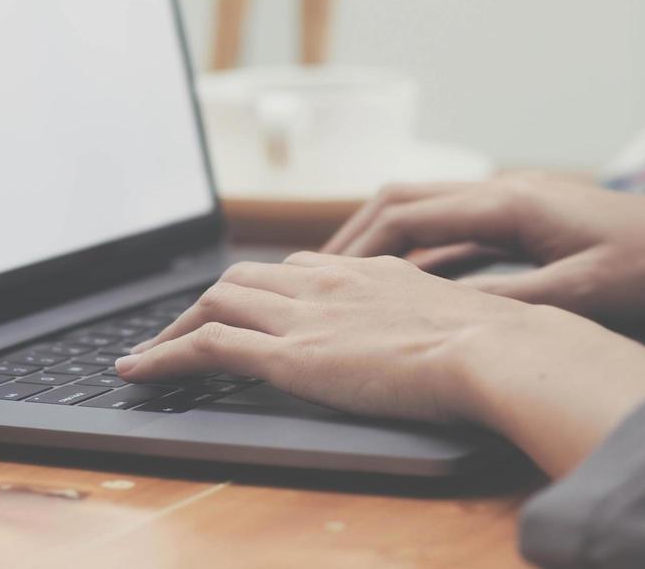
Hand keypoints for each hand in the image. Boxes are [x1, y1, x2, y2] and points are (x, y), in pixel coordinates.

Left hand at [116, 252, 644, 436]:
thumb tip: (459, 343)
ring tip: (147, 358)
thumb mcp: (471, 322)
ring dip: (172, 329)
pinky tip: (136, 374)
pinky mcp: (290, 353)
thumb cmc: (508, 347)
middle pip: (247, 277)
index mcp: (374, 273)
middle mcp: (332, 283)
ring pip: (214, 303)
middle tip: (183, 331)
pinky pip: (205, 346)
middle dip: (209, 301)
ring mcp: (308, 315)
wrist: (505, 350)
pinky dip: (162, 358)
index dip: (266, 287)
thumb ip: (447, 324)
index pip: (300, 269)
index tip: (251, 305)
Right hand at [322, 175, 644, 324]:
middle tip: (319, 276)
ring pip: (438, 208)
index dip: (358, 248)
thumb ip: (509, 302)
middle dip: (359, 235)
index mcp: (513, 201)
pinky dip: (433, 247)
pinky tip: (425, 279)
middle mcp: (513, 189)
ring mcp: (529, 198)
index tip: (320, 279)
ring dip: (393, 238)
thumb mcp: (583, 294)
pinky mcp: (546, 216)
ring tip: (356, 277)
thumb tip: (438, 312)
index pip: (408, 215)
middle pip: (410, 199)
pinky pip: (468, 225)